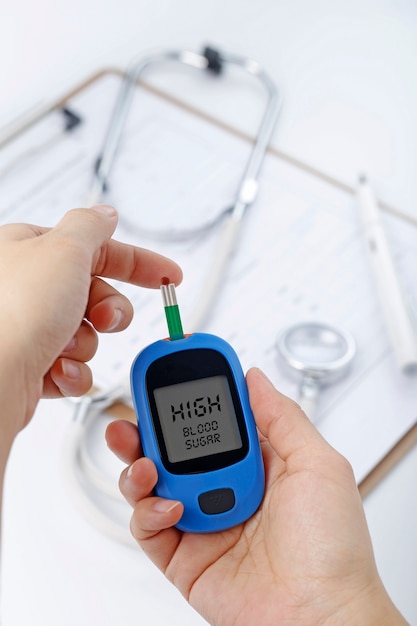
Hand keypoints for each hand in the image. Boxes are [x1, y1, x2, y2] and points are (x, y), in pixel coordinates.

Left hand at [0, 205, 181, 435]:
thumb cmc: (12, 313)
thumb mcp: (64, 250)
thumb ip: (91, 229)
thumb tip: (105, 214)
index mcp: (29, 250)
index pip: (96, 248)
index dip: (138, 263)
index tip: (169, 276)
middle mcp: (26, 287)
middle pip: (95, 294)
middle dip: (108, 311)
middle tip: (103, 317)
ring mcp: (28, 327)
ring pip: (86, 334)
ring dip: (84, 344)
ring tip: (63, 347)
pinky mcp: (29, 363)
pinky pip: (71, 365)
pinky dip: (71, 371)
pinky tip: (57, 370)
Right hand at [106, 368, 406, 625]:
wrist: (320, 618)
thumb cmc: (332, 549)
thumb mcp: (318, 465)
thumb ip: (282, 416)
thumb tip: (254, 378)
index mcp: (257, 462)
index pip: (215, 418)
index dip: (193, 393)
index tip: (174, 370)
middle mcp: (226, 487)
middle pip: (174, 446)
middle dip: (149, 425)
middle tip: (136, 409)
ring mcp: (202, 519)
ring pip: (151, 481)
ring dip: (138, 463)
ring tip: (145, 460)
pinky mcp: (182, 555)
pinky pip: (148, 524)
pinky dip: (148, 509)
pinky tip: (171, 505)